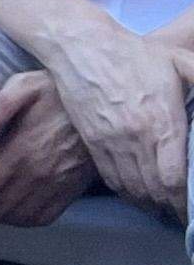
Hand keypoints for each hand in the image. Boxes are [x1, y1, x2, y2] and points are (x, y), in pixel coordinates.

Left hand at [0, 72, 98, 226]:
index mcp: (21, 151)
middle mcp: (37, 175)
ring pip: (18, 218)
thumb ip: (2, 101)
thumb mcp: (29, 85)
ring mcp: (56, 186)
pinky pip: (44, 217)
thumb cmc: (61, 94)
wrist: (110, 110)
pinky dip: (24, 220)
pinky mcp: (71, 191)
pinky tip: (12, 211)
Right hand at [17, 19, 189, 215]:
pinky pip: (113, 179)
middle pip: (155, 190)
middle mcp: (135, 138)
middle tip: (184, 215)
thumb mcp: (180, 63)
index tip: (193, 210)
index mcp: (161, 121)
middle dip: (172, 207)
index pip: (174, 178)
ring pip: (134, 189)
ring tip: (166, 209)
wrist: (82, 49)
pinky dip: (129, 194)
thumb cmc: (135, 55)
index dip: (185, 201)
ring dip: (152, 204)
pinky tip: (141, 196)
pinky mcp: (93, 143)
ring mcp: (110, 143)